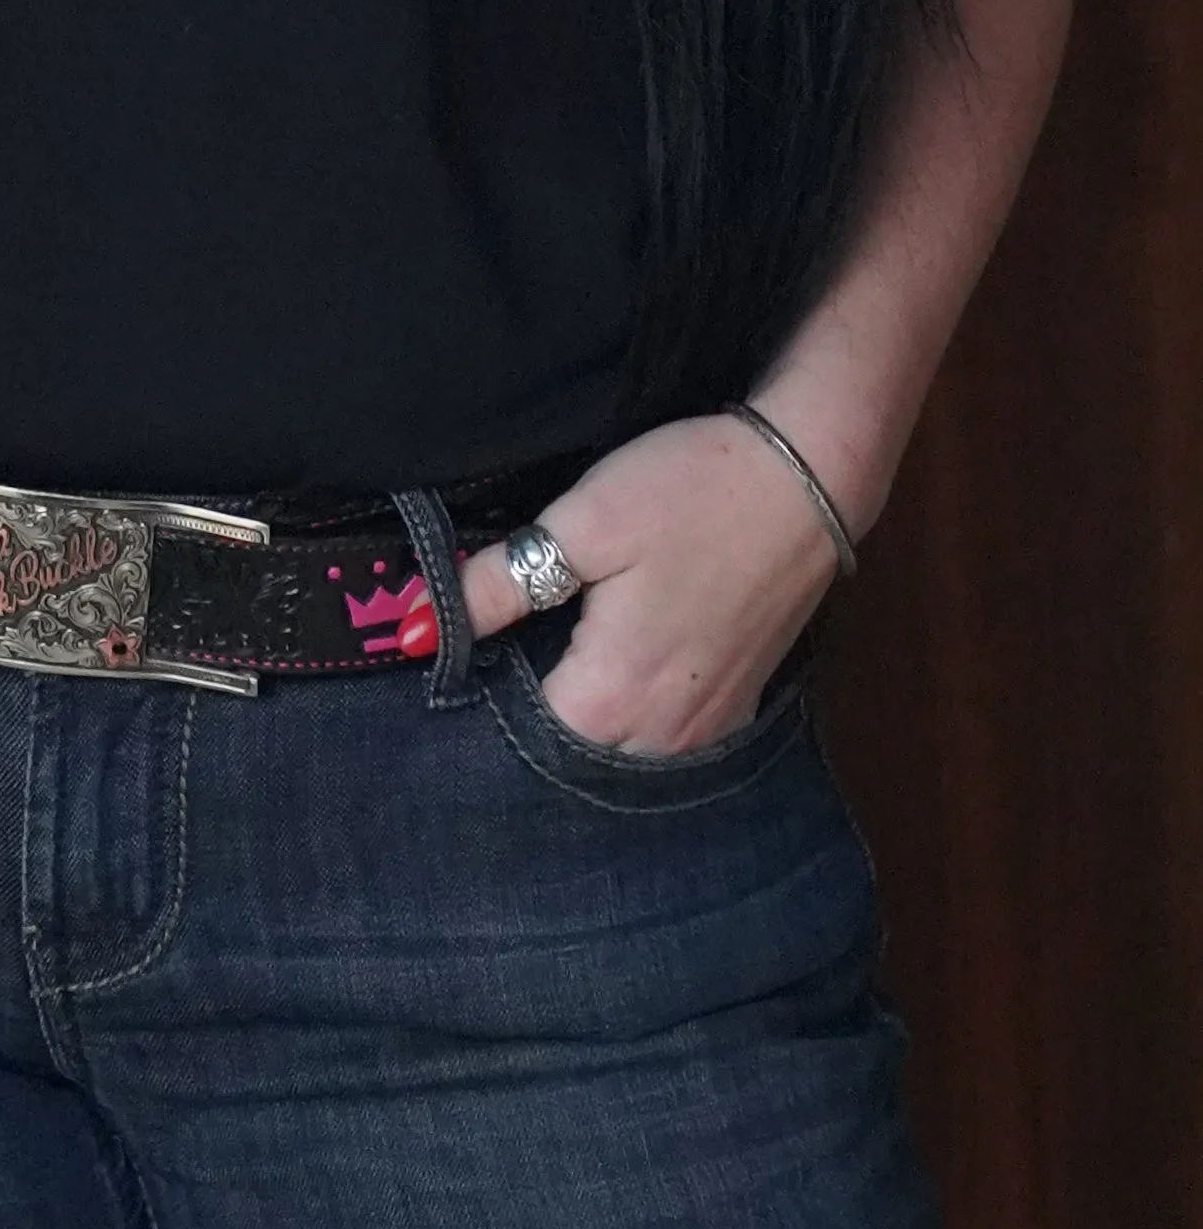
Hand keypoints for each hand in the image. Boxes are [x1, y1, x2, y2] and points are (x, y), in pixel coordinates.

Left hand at [456, 411, 846, 756]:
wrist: (808, 478)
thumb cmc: (690, 494)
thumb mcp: (583, 523)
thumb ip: (500, 583)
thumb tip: (420, 627)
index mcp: (611, 700)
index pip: (517, 734)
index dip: (482, 694)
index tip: (463, 656)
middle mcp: (662, 736)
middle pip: (569, 749)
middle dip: (530, 710)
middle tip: (507, 644)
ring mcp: (708, 727)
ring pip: (619, 748)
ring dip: (584, 712)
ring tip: (556, 648)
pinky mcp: (737, 703)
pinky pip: (666, 734)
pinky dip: (633, 711)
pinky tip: (617, 658)